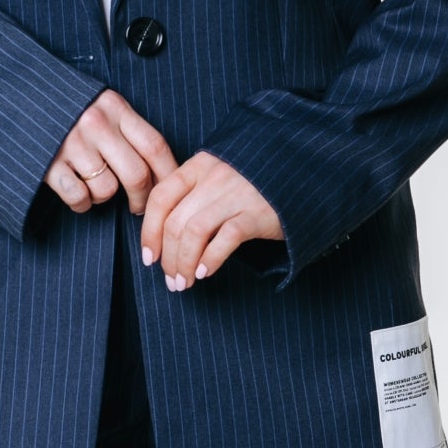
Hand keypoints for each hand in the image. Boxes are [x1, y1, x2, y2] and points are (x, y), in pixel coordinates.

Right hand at [45, 88, 179, 215]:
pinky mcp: (49, 163)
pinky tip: (76, 189)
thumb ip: (128, 128)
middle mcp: (95, 123)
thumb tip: (163, 171)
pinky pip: (79, 198)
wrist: (22, 98)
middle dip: (142, 199)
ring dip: (103, 197)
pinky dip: (81, 203)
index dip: (169, 174)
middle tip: (137, 207)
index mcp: (114, 107)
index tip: (172, 191)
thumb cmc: (71, 108)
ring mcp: (71, 143)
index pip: (154, 145)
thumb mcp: (103, 106)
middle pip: (136, 174)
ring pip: (107, 190)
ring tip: (92, 183)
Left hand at [140, 150, 284, 289]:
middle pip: (175, 221)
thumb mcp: (218, 178)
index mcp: (199, 165)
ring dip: (184, 263)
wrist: (298, 175)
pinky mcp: (258, 212)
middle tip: (171, 279)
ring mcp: (237, 192)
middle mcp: (214, 176)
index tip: (149, 257)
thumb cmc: (251, 183)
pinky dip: (210, 259)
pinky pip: (225, 239)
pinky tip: (205, 272)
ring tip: (185, 282)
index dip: (149, 231)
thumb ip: (192, 195)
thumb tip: (161, 238)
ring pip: (195, 233)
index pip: (160, 197)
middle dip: (168, 257)